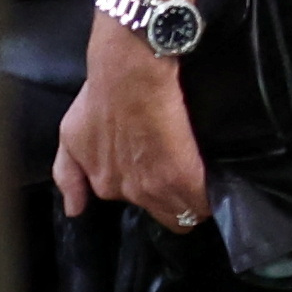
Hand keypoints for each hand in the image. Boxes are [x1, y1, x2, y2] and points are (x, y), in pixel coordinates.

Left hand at [53, 26, 203, 232]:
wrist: (128, 75)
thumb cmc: (99, 99)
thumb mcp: (71, 137)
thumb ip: (69, 176)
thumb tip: (76, 210)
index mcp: (105, 184)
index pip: (139, 206)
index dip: (158, 193)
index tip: (168, 180)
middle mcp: (128, 192)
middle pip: (167, 216)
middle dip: (181, 205)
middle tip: (194, 185)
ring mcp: (154, 186)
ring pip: (187, 212)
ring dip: (199, 203)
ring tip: (212, 186)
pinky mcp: (182, 174)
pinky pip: (203, 199)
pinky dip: (213, 195)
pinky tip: (222, 188)